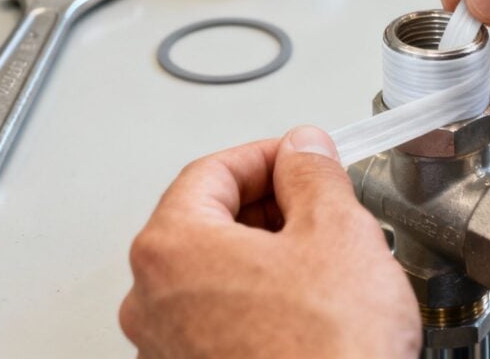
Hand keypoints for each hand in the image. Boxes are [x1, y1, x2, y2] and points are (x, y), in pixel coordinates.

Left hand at [119, 126, 420, 358]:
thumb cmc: (326, 352)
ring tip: (323, 262)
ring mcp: (168, 346)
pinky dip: (260, 298)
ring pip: (216, 271)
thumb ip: (313, 174)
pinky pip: (221, 316)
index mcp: (171, 249)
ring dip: (267, 254)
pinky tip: (307, 308)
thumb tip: (304, 151)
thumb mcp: (337, 233)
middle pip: (208, 221)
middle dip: (270, 205)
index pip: (212, 170)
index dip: (268, 156)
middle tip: (320, 204)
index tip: (303, 158)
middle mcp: (153, 300)